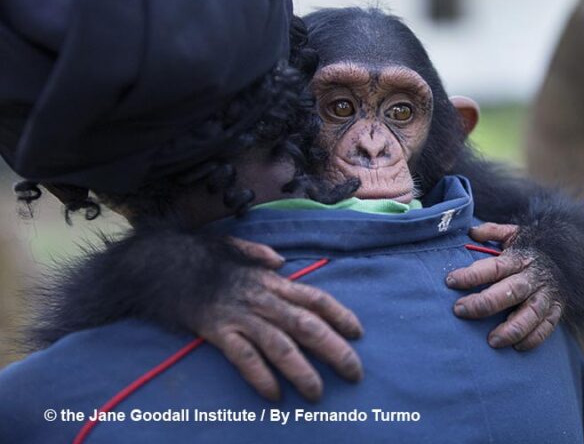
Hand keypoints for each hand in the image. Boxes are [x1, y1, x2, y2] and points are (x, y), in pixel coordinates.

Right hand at [197, 238, 363, 401]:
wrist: (163, 264)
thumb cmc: (202, 259)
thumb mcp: (235, 249)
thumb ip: (260, 255)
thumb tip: (280, 261)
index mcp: (271, 281)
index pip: (315, 298)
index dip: (340, 315)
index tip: (358, 333)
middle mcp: (262, 299)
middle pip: (307, 326)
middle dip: (334, 350)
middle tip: (354, 372)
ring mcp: (241, 316)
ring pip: (280, 346)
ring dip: (302, 372)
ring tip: (317, 394)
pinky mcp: (218, 332)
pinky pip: (244, 358)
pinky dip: (261, 378)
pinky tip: (275, 396)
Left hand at [445, 223, 562, 350]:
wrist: (568, 257)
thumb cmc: (529, 249)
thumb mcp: (513, 234)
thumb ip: (491, 231)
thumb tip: (471, 232)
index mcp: (519, 258)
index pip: (494, 267)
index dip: (472, 275)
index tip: (450, 281)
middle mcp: (534, 276)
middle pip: (510, 291)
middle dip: (485, 303)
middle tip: (460, 310)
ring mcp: (546, 294)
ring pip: (531, 314)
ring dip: (512, 329)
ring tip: (491, 340)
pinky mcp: (556, 309)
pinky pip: (547, 327)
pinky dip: (533, 339)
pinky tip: (515, 346)